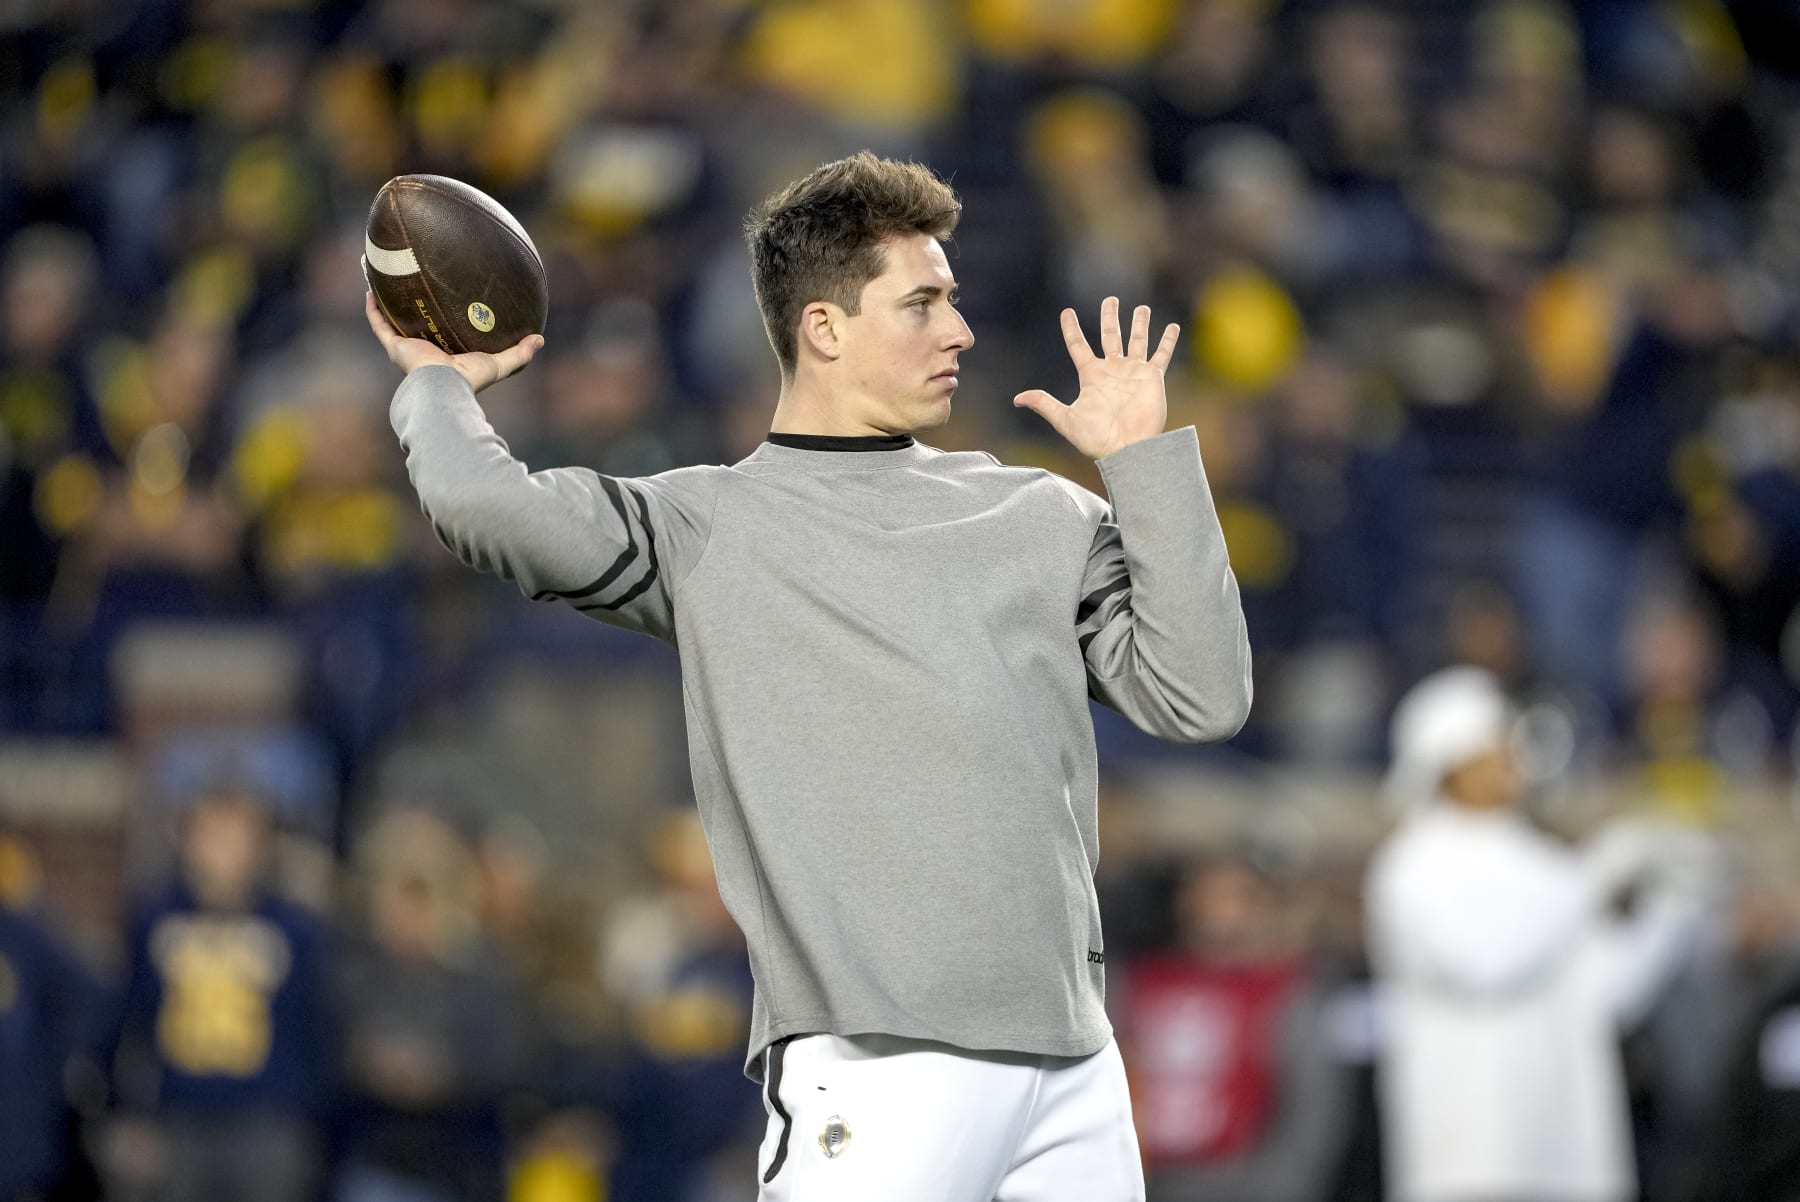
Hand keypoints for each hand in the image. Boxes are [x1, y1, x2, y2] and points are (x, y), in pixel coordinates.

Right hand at [366, 291, 543, 393]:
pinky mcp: (394, 347)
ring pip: (393, 322)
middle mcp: (424, 351)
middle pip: (416, 327)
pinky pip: (379, 324)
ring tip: (386, 281)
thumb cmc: (471, 379)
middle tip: (415, 287)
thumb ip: (520, 353)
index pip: (444, 337)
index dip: (443, 323)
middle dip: (413, 310)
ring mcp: (407, 349)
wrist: (444, 387)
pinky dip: (374, 309)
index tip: (445, 305)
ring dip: (388, 304)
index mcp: (446, 356)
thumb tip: (540, 339)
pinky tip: (371, 288)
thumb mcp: (500, 363)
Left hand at [1014, 297, 1179, 459]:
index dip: (1071, 329)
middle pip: (1110, 336)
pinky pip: (1162, 355)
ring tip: (1142, 308)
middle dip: (1110, 317)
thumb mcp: (1066, 419)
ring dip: (1140, 324)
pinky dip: (1167, 341)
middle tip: (1110, 299)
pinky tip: (1172, 326)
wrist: (1127, 449)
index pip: (1078, 345)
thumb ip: (1045, 404)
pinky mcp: (1152, 378)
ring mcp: (1134, 372)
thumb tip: (1017, 399)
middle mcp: (1113, 370)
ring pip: (1137, 340)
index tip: (1066, 312)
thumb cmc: (1096, 438)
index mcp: (1091, 376)